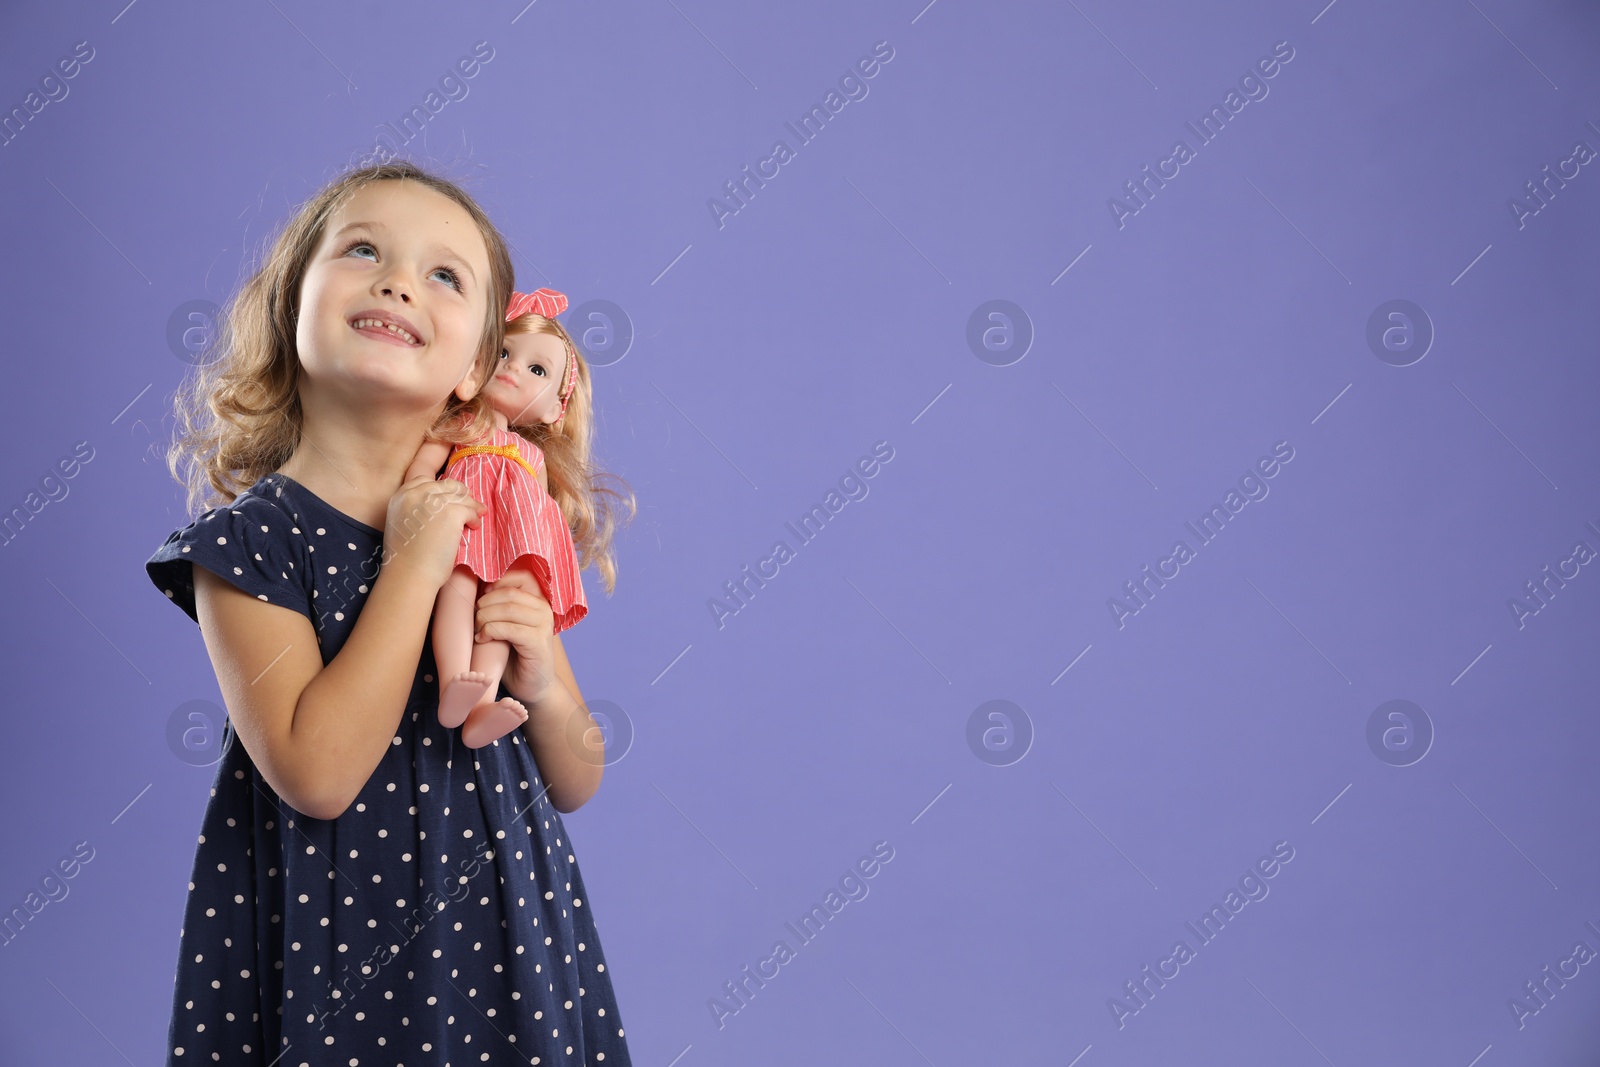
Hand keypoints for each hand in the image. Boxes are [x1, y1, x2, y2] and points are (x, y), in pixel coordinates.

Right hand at [380, 470, 485, 589]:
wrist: (409, 574)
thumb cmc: (406, 558)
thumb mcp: (402, 523)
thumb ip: (415, 509)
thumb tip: (439, 504)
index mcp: (401, 495)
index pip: (427, 481)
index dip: (442, 489)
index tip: (452, 497)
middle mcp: (416, 493)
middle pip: (447, 485)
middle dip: (460, 494)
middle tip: (470, 504)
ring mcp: (435, 501)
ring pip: (462, 497)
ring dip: (471, 506)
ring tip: (477, 515)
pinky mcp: (452, 513)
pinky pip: (470, 510)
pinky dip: (474, 519)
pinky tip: (474, 527)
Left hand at [475, 568, 556, 706]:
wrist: (532, 687)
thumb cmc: (513, 655)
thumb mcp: (505, 624)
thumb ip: (498, 606)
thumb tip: (474, 586)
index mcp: (537, 600)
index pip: (518, 576)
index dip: (495, 583)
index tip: (481, 599)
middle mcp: (544, 609)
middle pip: (508, 593)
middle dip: (484, 604)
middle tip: (474, 620)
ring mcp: (544, 625)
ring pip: (508, 609)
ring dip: (485, 619)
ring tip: (478, 632)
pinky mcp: (538, 642)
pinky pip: (509, 628)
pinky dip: (490, 631)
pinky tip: (483, 640)